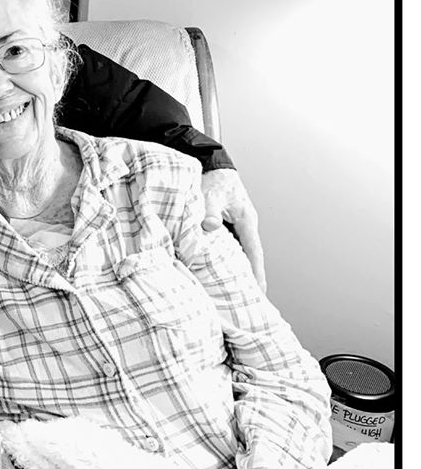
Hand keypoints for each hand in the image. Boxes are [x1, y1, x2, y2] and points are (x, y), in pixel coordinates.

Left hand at [201, 168, 265, 290]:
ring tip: (238, 294)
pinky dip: (228, 261)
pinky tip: (222, 273)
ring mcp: (237, 226)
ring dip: (240, 271)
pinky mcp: (227, 226)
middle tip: (251, 302)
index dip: (256, 272)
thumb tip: (210, 227)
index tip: (260, 291)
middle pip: (250, 257)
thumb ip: (209, 211)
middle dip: (251, 278)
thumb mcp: (210, 194)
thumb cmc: (212, 179)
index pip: (254, 252)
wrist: (211, 165)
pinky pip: (230, 247)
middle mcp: (245, 225)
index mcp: (246, 220)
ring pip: (240, 254)